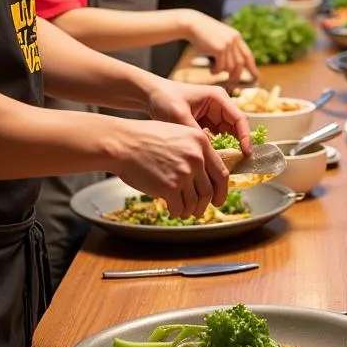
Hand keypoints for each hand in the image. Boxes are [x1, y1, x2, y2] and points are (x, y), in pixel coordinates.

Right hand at [114, 120, 228, 218]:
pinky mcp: (170, 187)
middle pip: (209, 190)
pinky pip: (179, 207)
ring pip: (195, 202)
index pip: (221, 172)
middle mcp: (196, 158)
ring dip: (190, 211)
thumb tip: (203, 171)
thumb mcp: (178, 134)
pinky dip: (177, 213)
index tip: (218, 198)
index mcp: (201, 142)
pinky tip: (172, 211)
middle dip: (205, 205)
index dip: (222, 190)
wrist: (123, 143)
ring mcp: (184, 173)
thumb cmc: (145, 138)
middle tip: (199, 210)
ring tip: (184, 212)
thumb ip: (193, 150)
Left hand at [146, 81, 251, 154]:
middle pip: (235, 128)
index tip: (246, 153)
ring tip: (225, 165)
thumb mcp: (180, 115)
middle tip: (237, 164)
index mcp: (218, 98)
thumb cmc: (165, 98)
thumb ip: (194, 133)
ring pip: (227, 135)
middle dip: (237, 145)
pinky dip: (216, 149)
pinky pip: (217, 138)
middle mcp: (219, 106)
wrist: (150, 95)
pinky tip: (211, 160)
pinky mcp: (206, 123)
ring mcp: (213, 115)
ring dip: (227, 148)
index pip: (239, 118)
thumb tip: (207, 153)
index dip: (245, 136)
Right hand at [188, 13, 257, 78]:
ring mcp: (228, 44)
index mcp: (236, 36)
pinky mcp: (219, 49)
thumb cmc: (203, 33)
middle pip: (240, 63)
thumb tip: (233, 65)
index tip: (256, 76)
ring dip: (222, 72)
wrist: (192, 24)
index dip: (252, 66)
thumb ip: (228, 47)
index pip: (248, 54)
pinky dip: (216, 71)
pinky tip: (211, 70)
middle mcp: (234, 39)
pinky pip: (221, 67)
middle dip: (237, 75)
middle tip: (231, 82)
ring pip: (230, 66)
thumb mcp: (220, 37)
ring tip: (214, 71)